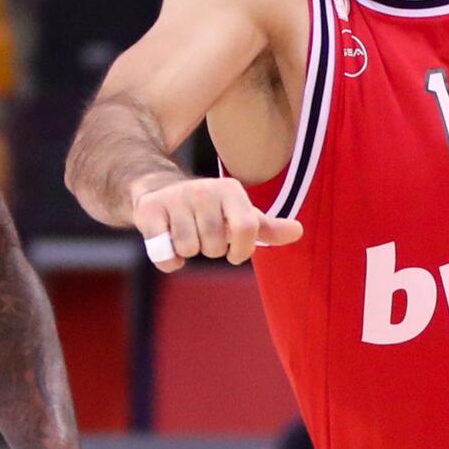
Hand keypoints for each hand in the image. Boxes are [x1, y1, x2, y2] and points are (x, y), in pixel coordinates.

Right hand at [132, 175, 303, 271]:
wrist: (158, 190)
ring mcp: (175, 197)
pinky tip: (166, 242)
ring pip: (190, 249)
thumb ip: (267, 228)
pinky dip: (168, 259)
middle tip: (202, 233)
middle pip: (215, 245)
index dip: (242, 250)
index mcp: (231, 190)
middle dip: (210, 249)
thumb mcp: (238, 215)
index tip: (234, 253)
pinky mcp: (150, 210)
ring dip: (187, 251)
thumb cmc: (208, 209)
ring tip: (183, 233)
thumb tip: (298, 231)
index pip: (247, 229)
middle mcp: (204, 189)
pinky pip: (165, 255)